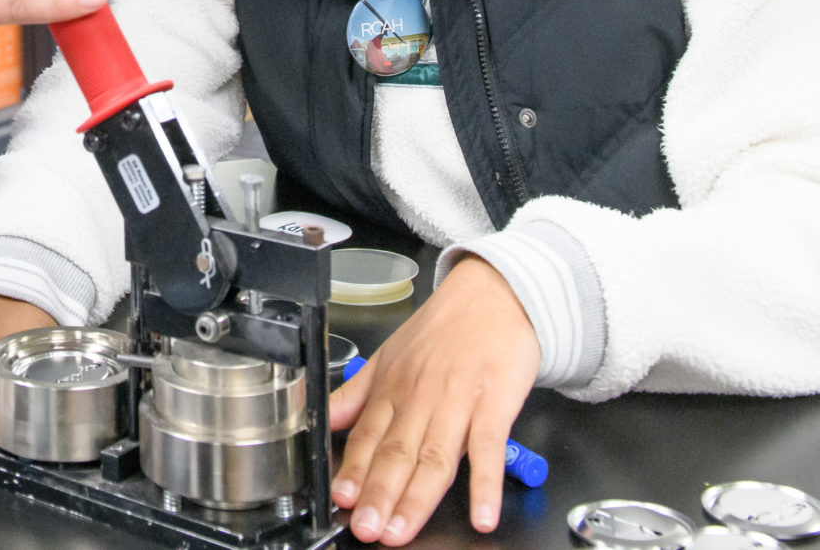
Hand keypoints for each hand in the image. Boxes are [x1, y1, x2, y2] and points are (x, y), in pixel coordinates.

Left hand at [330, 256, 540, 543]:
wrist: (495, 293)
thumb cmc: (444, 329)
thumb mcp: (390, 355)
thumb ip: (356, 395)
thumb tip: (323, 420)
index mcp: (393, 387)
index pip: (367, 436)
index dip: (353, 471)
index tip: (342, 500)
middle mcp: (421, 396)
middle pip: (397, 453)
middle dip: (379, 494)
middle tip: (366, 527)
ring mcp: (459, 400)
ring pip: (434, 457)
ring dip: (417, 498)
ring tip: (402, 529)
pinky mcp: (496, 403)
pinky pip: (488, 448)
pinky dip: (485, 484)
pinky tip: (481, 514)